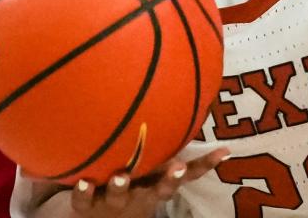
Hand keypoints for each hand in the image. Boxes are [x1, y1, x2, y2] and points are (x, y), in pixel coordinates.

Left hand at [63, 150, 228, 214]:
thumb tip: (190, 101)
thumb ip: (162, 142)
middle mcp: (139, 194)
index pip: (186, 174)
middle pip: (158, 189)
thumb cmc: (124, 184)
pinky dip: (85, 192)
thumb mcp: (146, 169)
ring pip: (120, 195)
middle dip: (169, 180)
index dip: (205, 165)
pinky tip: (83, 183)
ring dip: (122, 187)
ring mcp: (113, 201)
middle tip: (178, 168)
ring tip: (121, 177)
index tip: (224, 152)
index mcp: (154, 183)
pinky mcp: (86, 206)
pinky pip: (84, 201)